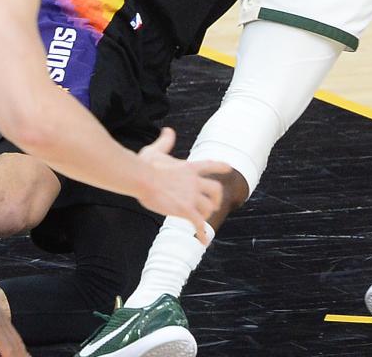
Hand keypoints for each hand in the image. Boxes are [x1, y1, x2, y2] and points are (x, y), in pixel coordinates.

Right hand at [135, 128, 227, 242]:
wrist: (142, 178)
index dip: (221, 167)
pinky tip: (203, 241)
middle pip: (216, 190)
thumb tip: (168, 130)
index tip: (229, 168)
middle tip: (214, 205)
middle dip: (217, 198)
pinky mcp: (185, 209)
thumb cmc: (146, 165)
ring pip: (208, 207)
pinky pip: (199, 224)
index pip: (210, 165)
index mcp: (189, 167)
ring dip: (205, 215)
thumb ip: (165, 142)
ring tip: (199, 221)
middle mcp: (194, 181)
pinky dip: (202, 233)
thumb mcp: (156, 150)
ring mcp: (191, 196)